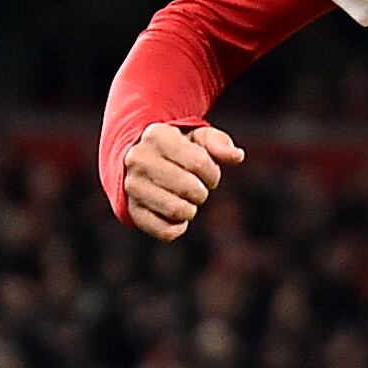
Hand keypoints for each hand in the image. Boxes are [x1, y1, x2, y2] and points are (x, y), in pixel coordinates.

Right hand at [116, 121, 241, 240]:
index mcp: (156, 135)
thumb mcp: (197, 138)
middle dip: (201, 192)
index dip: (212, 174)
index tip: (208, 175)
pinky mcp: (131, 211)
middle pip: (189, 188)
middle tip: (195, 189)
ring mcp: (132, 186)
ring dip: (190, 209)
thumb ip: (219, 143)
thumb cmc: (177, 149)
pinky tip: (176, 217)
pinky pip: (165, 232)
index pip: (199, 163)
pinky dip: (178, 228)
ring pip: (177, 211)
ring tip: (184, 200)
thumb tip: (237, 156)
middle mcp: (138, 159)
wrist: (137, 163)